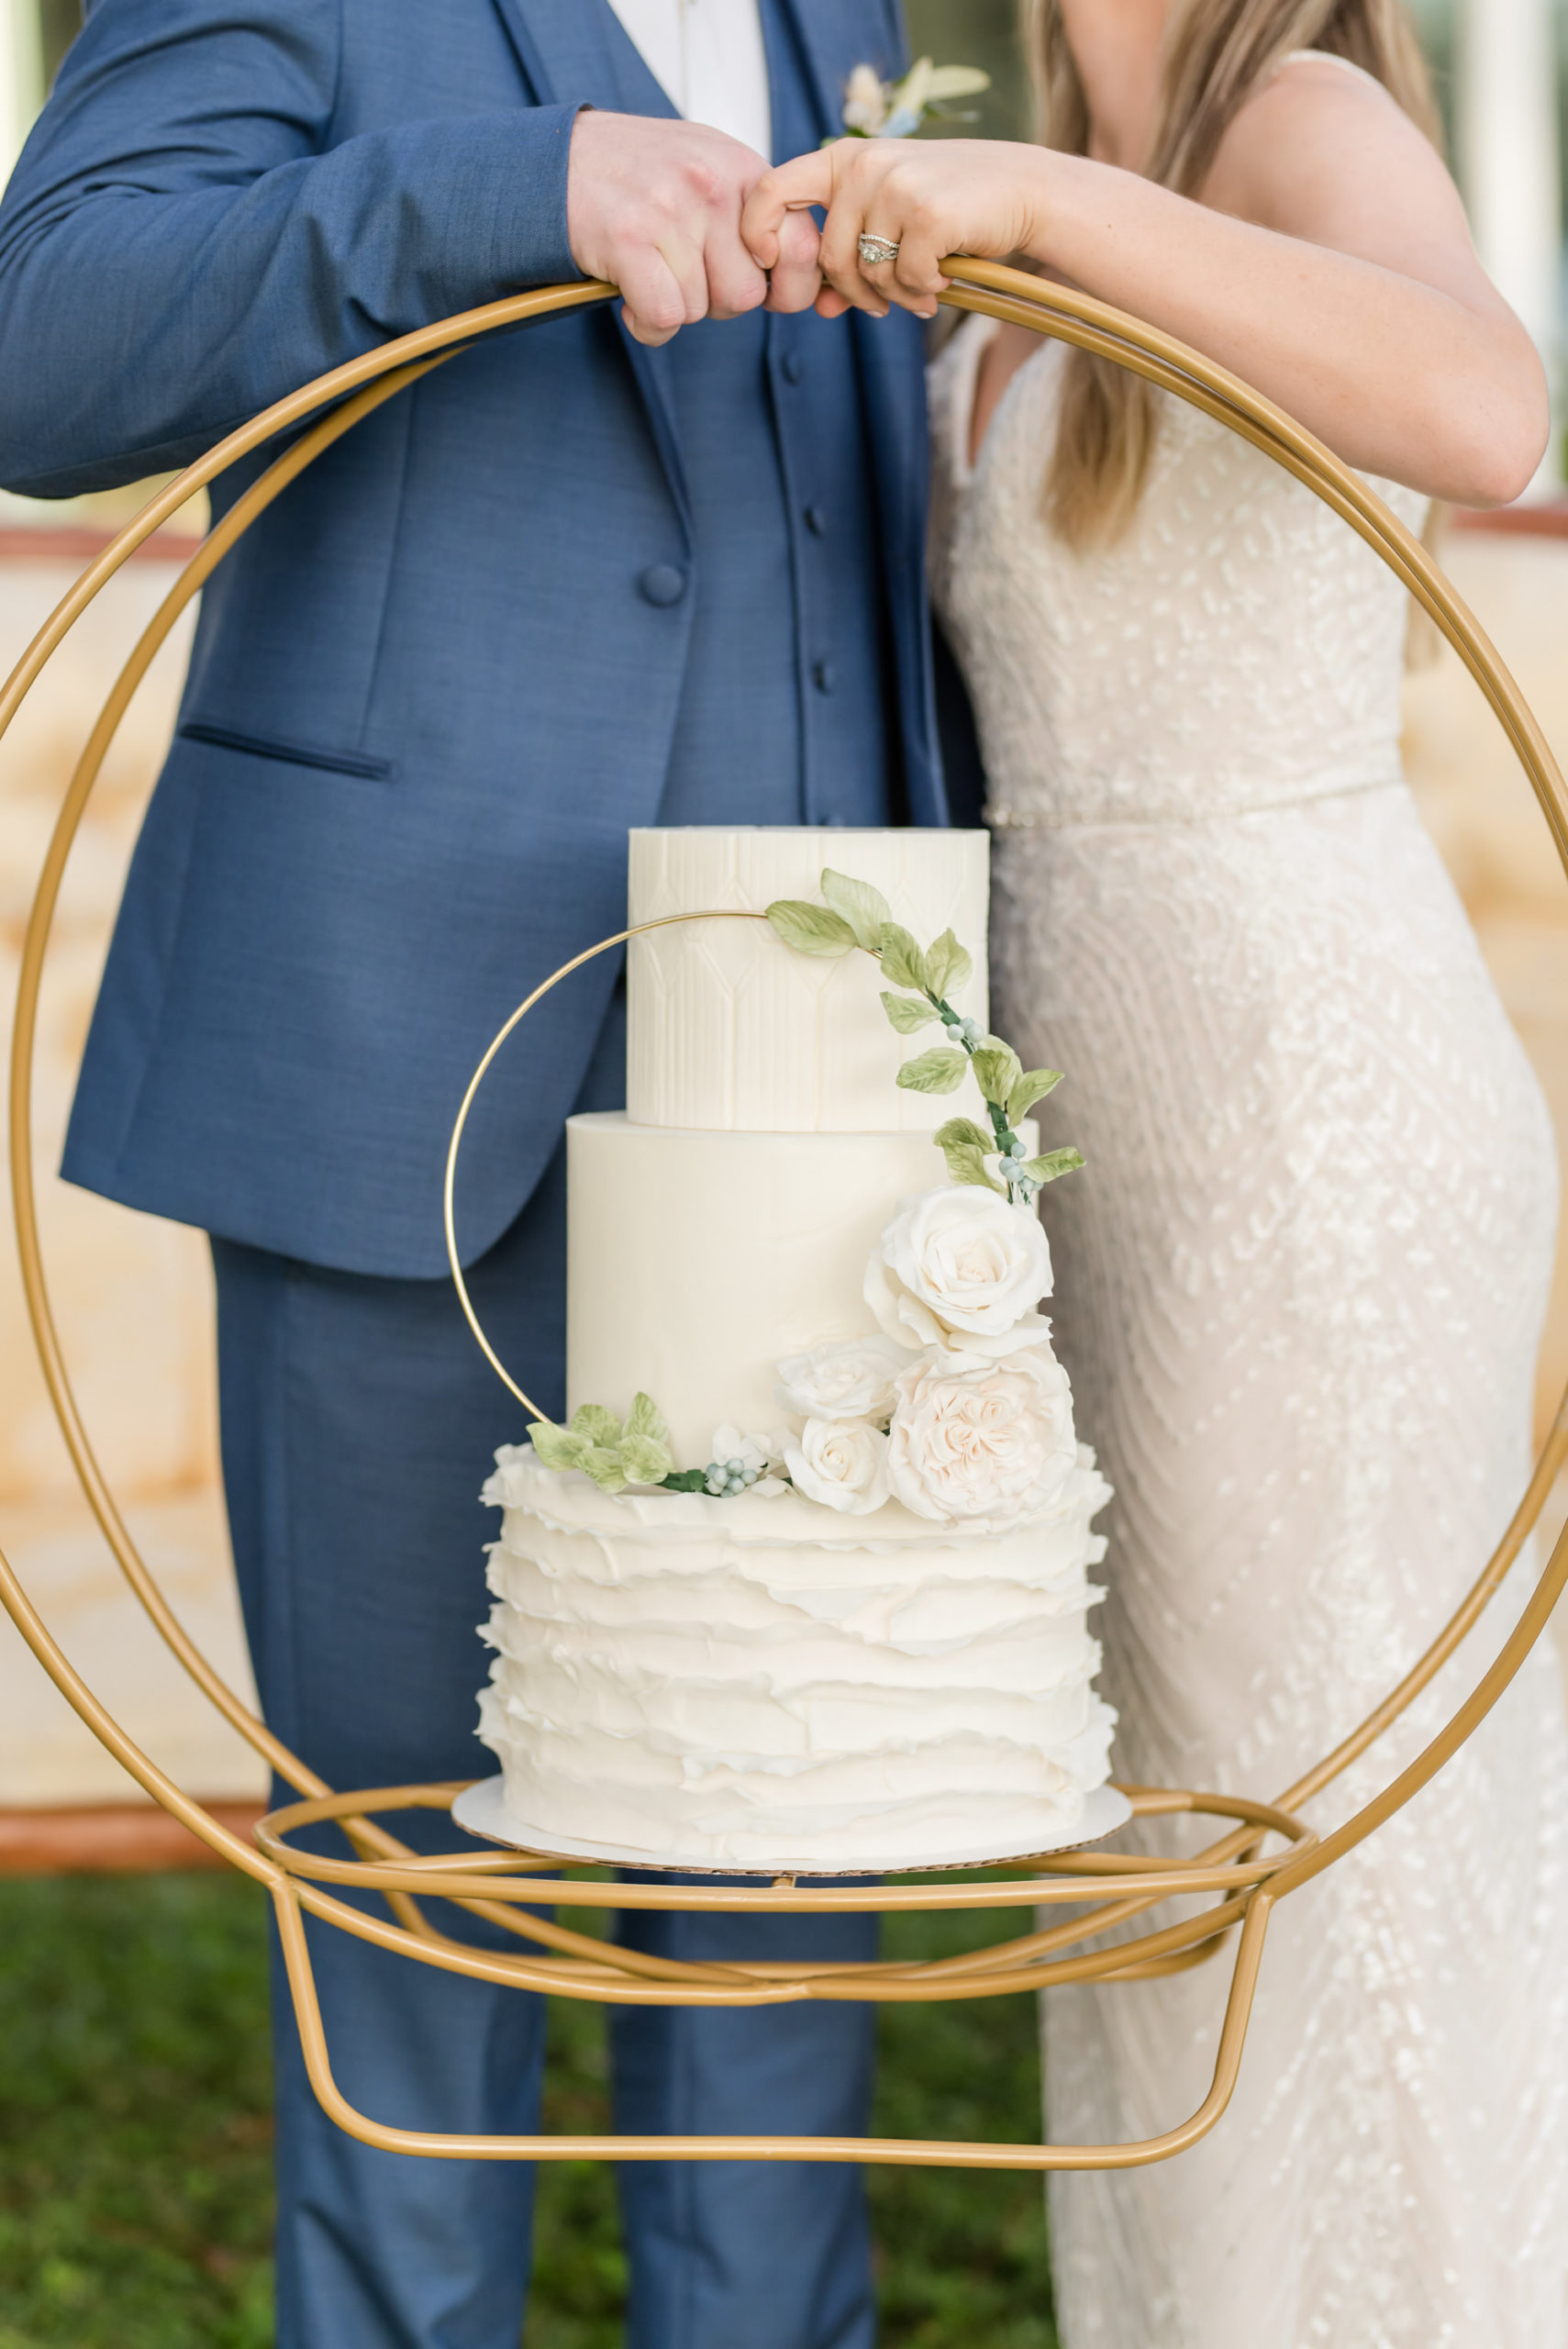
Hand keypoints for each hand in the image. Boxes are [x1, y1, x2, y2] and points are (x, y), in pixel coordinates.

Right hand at [567, 111, 823, 344]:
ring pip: (703, 309)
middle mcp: (713, 186)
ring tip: (651, 274)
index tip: (760, 285)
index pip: (803, 247)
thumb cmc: (637, 173)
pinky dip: (648, 325)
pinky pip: (665, 318)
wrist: (559, 159)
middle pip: (747, 295)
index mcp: (742, 169)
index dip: (787, 285)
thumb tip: (798, 268)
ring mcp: (672, 211)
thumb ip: (753, 210)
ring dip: (676, 308)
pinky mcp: (631, 240)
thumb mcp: (709, 166)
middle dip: (717, 301)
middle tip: (684, 276)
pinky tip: (633, 303)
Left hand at [743, 138, 1048, 322]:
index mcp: (844, 158)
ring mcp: (895, 185)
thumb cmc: (949, 207)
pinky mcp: (927, 212)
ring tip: (922, 290)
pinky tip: (942, 282)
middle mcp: (864, 165)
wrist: (1021, 190)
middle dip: (857, 292)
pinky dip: (923, 291)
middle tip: (885, 304)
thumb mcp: (890, 217)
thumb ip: (850, 253)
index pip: (774, 190)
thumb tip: (819, 306)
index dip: (759, 232)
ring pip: (868, 273)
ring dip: (895, 297)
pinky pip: (905, 278)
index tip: (769, 264)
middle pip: (830, 256)